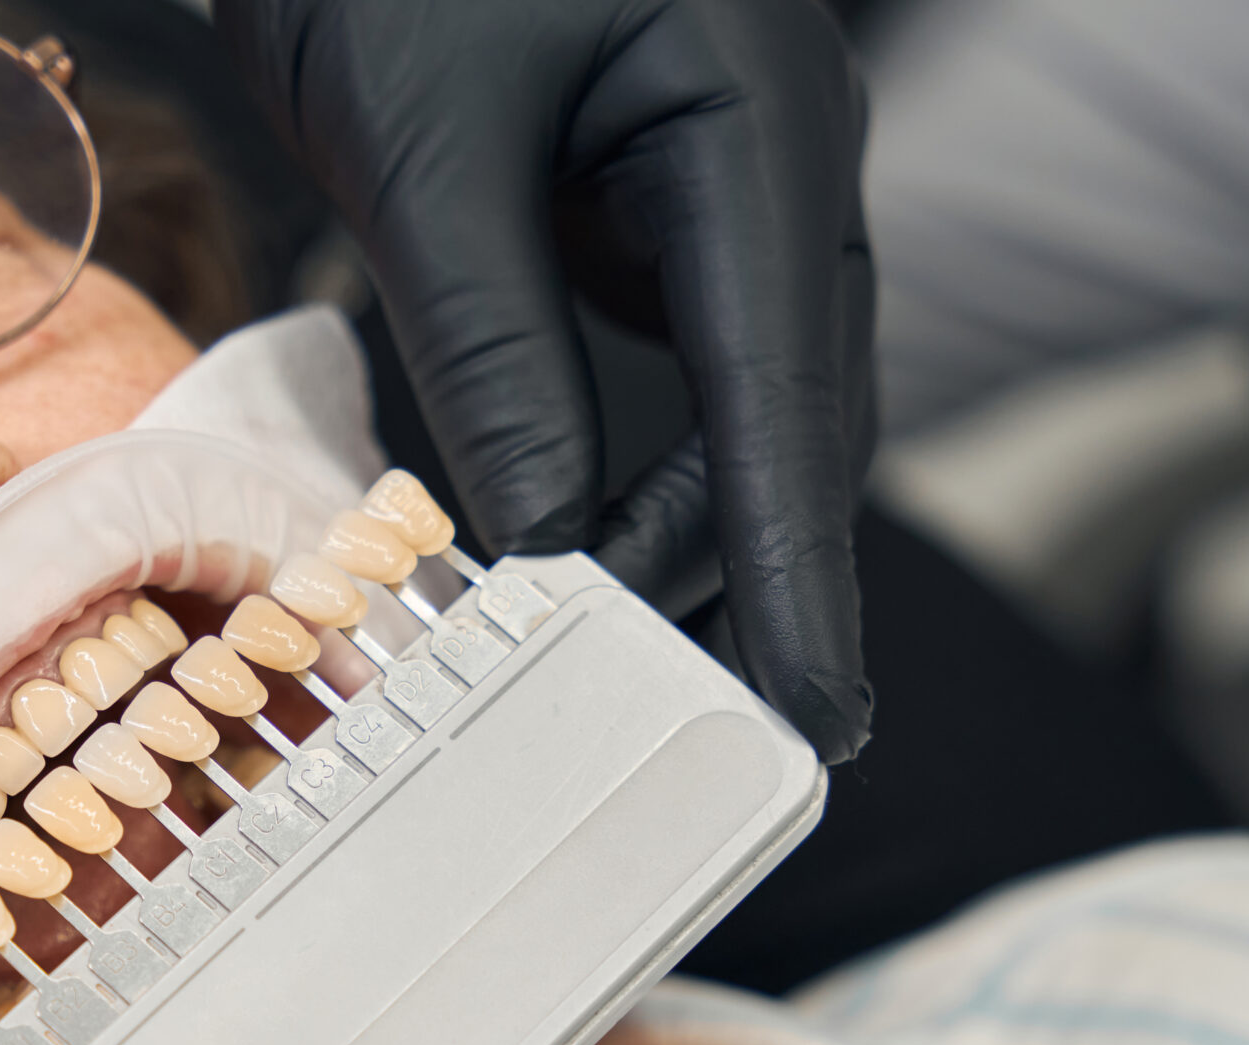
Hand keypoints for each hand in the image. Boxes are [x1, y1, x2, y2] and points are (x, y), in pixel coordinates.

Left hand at [220, 0, 876, 761]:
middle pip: (785, 418)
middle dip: (720, 562)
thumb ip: (493, 347)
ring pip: (729, 401)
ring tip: (573, 624)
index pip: (795, 399)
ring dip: (660, 517)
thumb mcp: (428, 146)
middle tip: (634, 698)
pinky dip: (614, 452)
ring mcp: (717, 178)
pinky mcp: (645, 196)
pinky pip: (662, 358)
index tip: (820, 715)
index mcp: (757, 125)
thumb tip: (545, 535)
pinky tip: (554, 518)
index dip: (804, 574)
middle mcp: (769, 162)